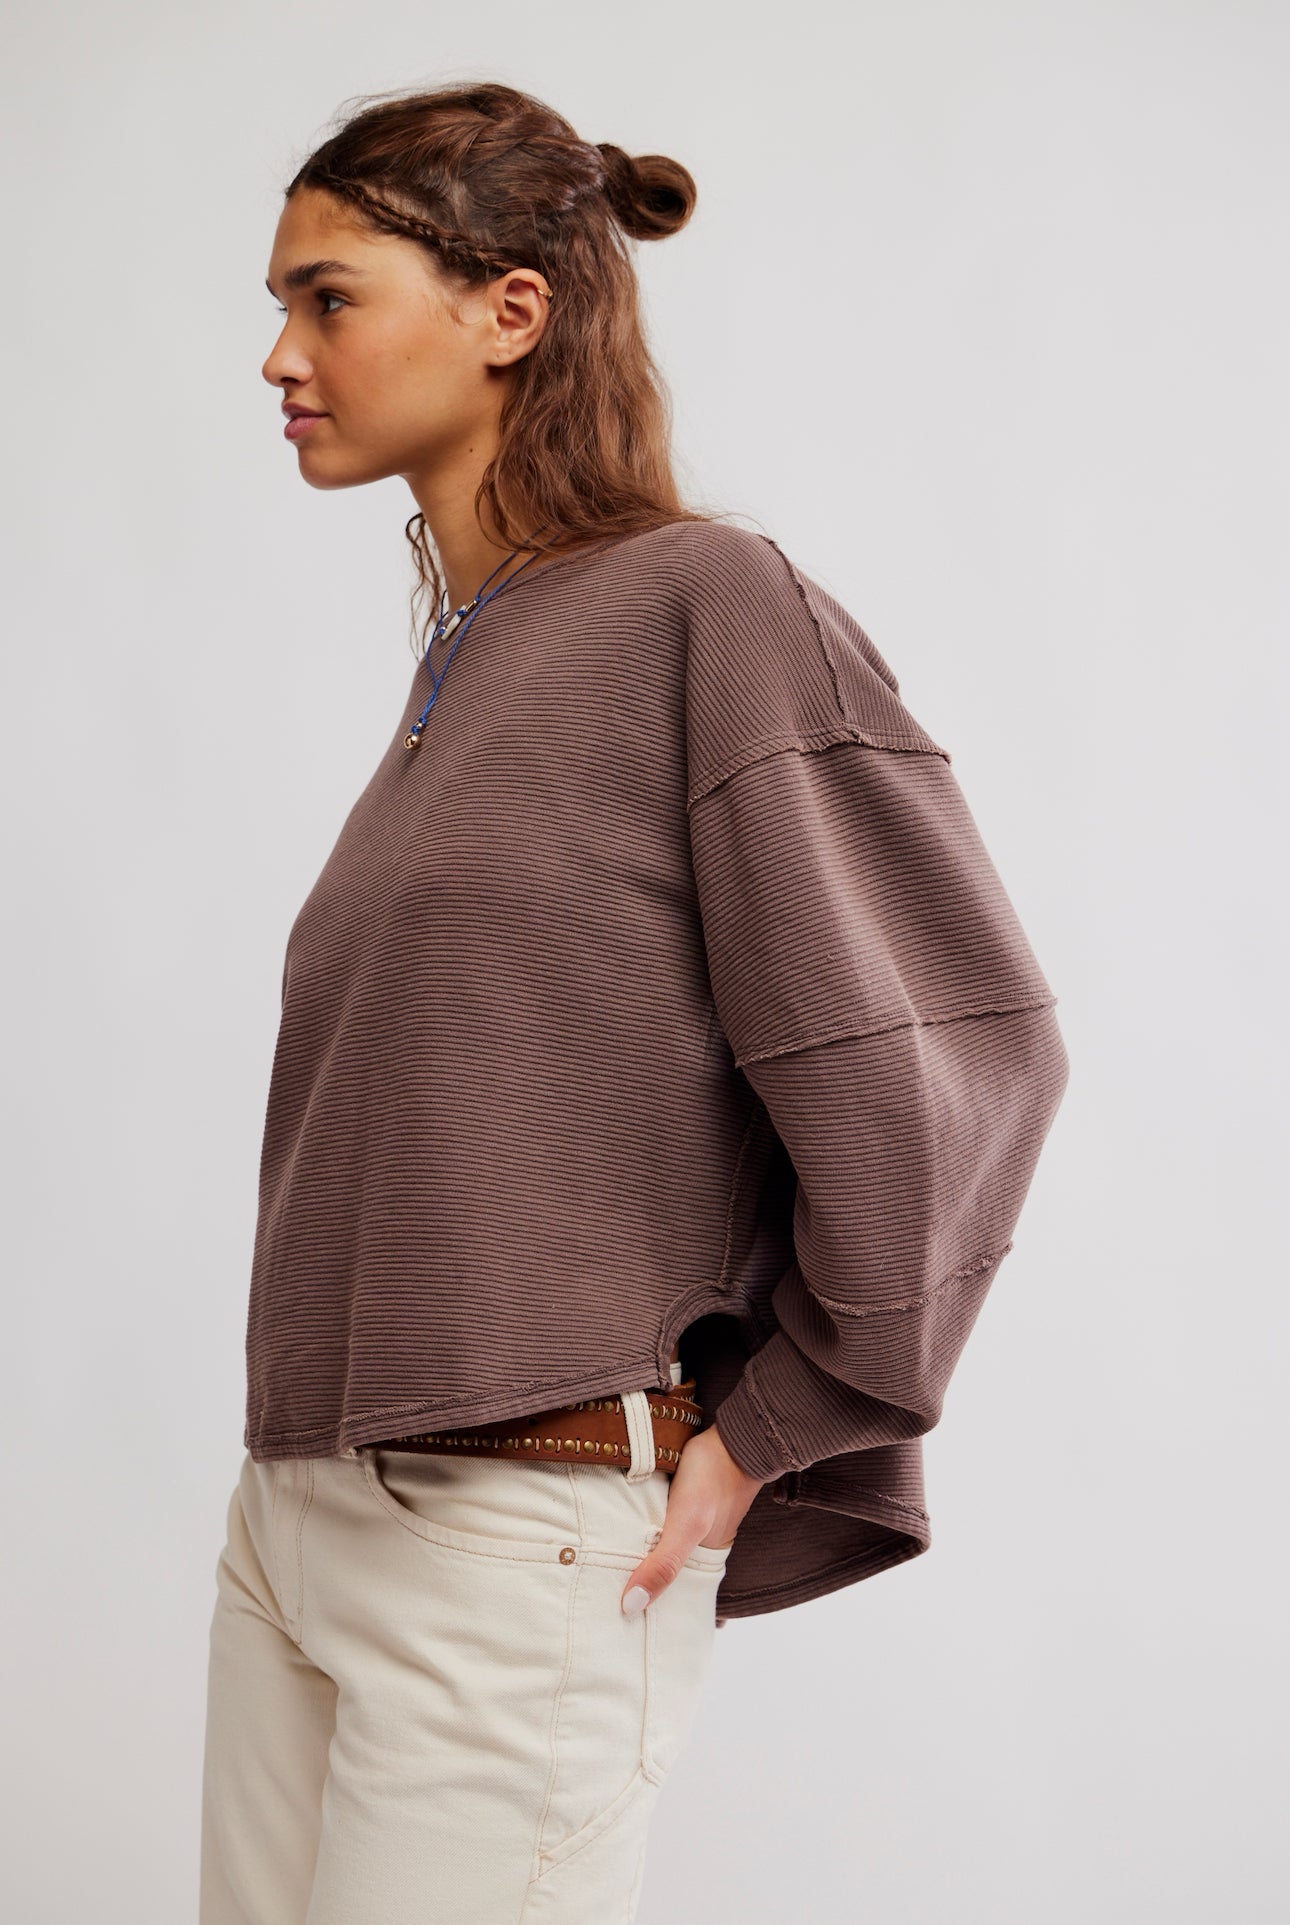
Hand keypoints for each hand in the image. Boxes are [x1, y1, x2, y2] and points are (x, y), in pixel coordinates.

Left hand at [619, 1424, 766, 1617]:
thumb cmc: (713, 1480)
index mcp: (704, 1565)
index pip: (673, 1602)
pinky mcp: (679, 1502)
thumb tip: (630, 1605)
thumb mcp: (686, 1526)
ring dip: (638, 1557)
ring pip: (658, 1549)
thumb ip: (664, 1564)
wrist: (732, 1435)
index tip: (616, 1629)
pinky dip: (643, 1531)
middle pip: (663, 1576)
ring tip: (601, 1570)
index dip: (648, 1614)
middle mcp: (698, 1549)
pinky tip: (623, 1530)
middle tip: (600, 1603)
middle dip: (638, 1588)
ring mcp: (689, 1525)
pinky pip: (658, 1525)